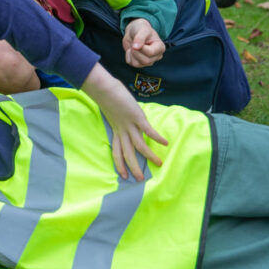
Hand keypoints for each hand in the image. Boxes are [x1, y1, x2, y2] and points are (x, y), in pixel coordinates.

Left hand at [80, 64, 167, 180]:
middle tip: (140, 179)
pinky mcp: (137, 117)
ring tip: (159, 164)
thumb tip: (128, 123)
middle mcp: (122, 131)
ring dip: (149, 156)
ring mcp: (130, 125)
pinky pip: (147, 130)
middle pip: (127, 153)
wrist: (104, 89)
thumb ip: (120, 121)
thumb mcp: (113, 115)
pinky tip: (165, 143)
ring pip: (139, 145)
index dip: (120, 164)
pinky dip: (156, 137)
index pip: (117, 152)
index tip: (124, 176)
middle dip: (134, 167)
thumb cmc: (108, 100)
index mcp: (116, 132)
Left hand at [122, 18, 165, 67]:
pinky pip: (131, 64)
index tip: (136, 41)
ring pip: (137, 64)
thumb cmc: (141, 29)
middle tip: (133, 44)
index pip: (151, 53)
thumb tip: (136, 47)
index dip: (141, 48)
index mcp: (160, 48)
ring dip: (132, 54)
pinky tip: (131, 50)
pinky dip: (128, 56)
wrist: (134, 31)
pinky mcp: (140, 63)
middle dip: (136, 52)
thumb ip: (140, 38)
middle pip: (145, 61)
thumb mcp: (142, 30)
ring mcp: (148, 61)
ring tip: (133, 46)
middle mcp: (156, 56)